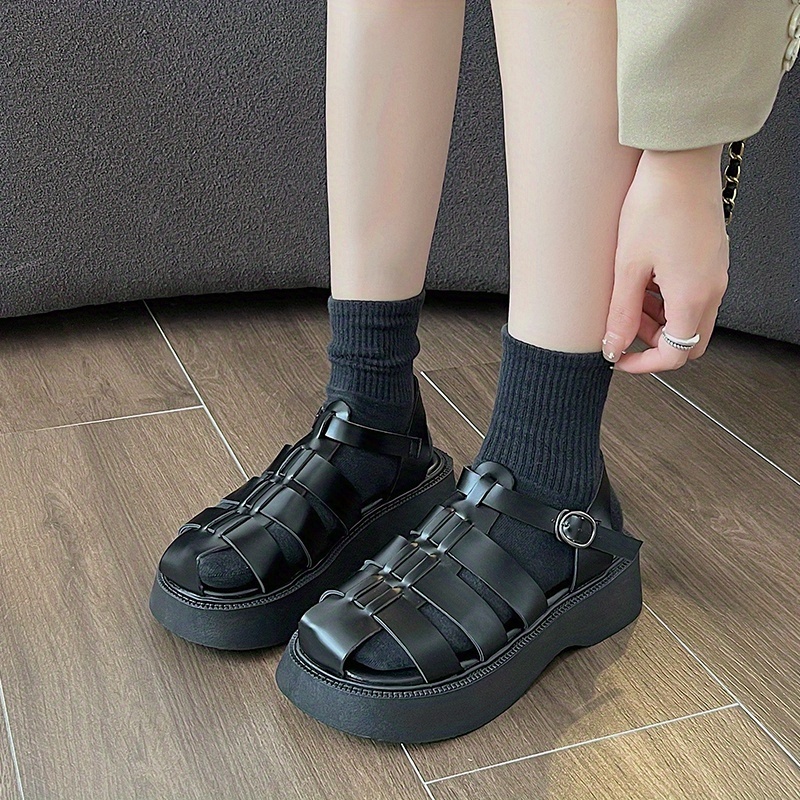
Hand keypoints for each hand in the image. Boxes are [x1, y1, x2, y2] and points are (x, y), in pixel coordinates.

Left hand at [602, 145, 729, 372]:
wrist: (681, 159)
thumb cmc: (656, 204)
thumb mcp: (628, 266)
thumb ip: (622, 313)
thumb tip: (614, 346)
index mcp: (694, 296)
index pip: (676, 355)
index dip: (644, 363)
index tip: (619, 357)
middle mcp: (712, 288)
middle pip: (688, 340)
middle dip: (653, 341)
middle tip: (623, 325)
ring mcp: (715, 272)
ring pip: (690, 316)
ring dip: (659, 318)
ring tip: (627, 296)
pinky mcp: (710, 257)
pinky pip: (692, 292)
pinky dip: (667, 297)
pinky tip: (642, 277)